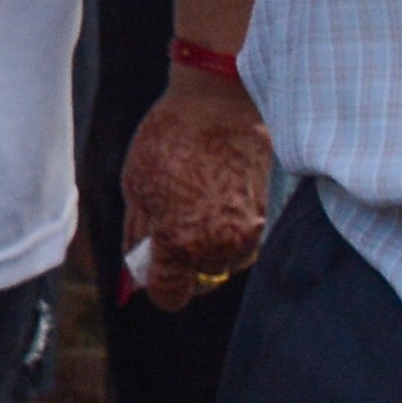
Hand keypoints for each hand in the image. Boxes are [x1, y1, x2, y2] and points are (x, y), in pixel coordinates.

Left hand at [123, 66, 272, 298]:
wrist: (219, 105)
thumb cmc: (169, 140)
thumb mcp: (136, 186)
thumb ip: (138, 236)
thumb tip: (136, 273)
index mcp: (179, 242)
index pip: (169, 297)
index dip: (156, 286)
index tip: (152, 268)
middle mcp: (217, 248)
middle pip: (197, 284)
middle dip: (182, 263)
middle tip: (171, 223)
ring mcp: (246, 236)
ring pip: (222, 266)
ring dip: (207, 251)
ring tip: (195, 206)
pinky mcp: (265, 221)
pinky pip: (241, 246)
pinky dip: (228, 235)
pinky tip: (215, 202)